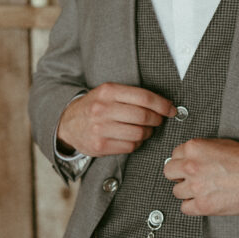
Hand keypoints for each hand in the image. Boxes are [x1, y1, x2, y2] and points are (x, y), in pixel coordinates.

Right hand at [57, 83, 176, 156]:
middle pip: (143, 116)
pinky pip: (130, 146)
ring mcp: (100, 129)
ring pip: (139, 133)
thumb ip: (131, 95)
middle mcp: (103, 109)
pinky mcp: (100, 146)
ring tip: (145, 129)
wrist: (67, 123)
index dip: (162, 104)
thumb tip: (163, 104)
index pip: (144, 97)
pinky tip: (132, 138)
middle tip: (159, 120)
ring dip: (147, 133)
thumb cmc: (94, 106)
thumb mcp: (107, 92)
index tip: (170, 109)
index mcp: (108, 91)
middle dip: (157, 120)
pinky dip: (136, 143)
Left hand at [163, 138, 238, 215]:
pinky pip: (185, 208)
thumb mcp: (222, 144)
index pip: (174, 154)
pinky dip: (192, 206)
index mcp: (195, 148)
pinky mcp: (203, 205)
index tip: (186, 165)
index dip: (182, 160)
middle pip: (169, 172)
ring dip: (186, 191)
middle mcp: (191, 166)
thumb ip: (203, 150)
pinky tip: (201, 202)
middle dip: (178, 175)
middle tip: (188, 177)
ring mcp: (196, 187)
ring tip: (199, 190)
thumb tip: (194, 157)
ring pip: (176, 192)